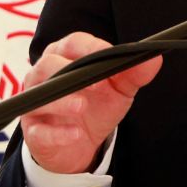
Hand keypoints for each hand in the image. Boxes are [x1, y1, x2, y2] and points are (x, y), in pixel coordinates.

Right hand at [19, 32, 162, 173]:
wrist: (82, 143)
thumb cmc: (97, 105)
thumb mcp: (120, 88)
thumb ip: (134, 72)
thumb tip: (154, 58)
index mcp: (65, 57)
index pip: (72, 43)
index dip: (90, 47)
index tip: (108, 54)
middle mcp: (44, 76)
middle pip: (48, 63)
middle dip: (71, 71)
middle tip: (97, 84)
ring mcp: (35, 103)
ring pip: (38, 95)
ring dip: (61, 101)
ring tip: (82, 106)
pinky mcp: (32, 131)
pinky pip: (38, 130)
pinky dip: (57, 132)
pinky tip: (75, 133)